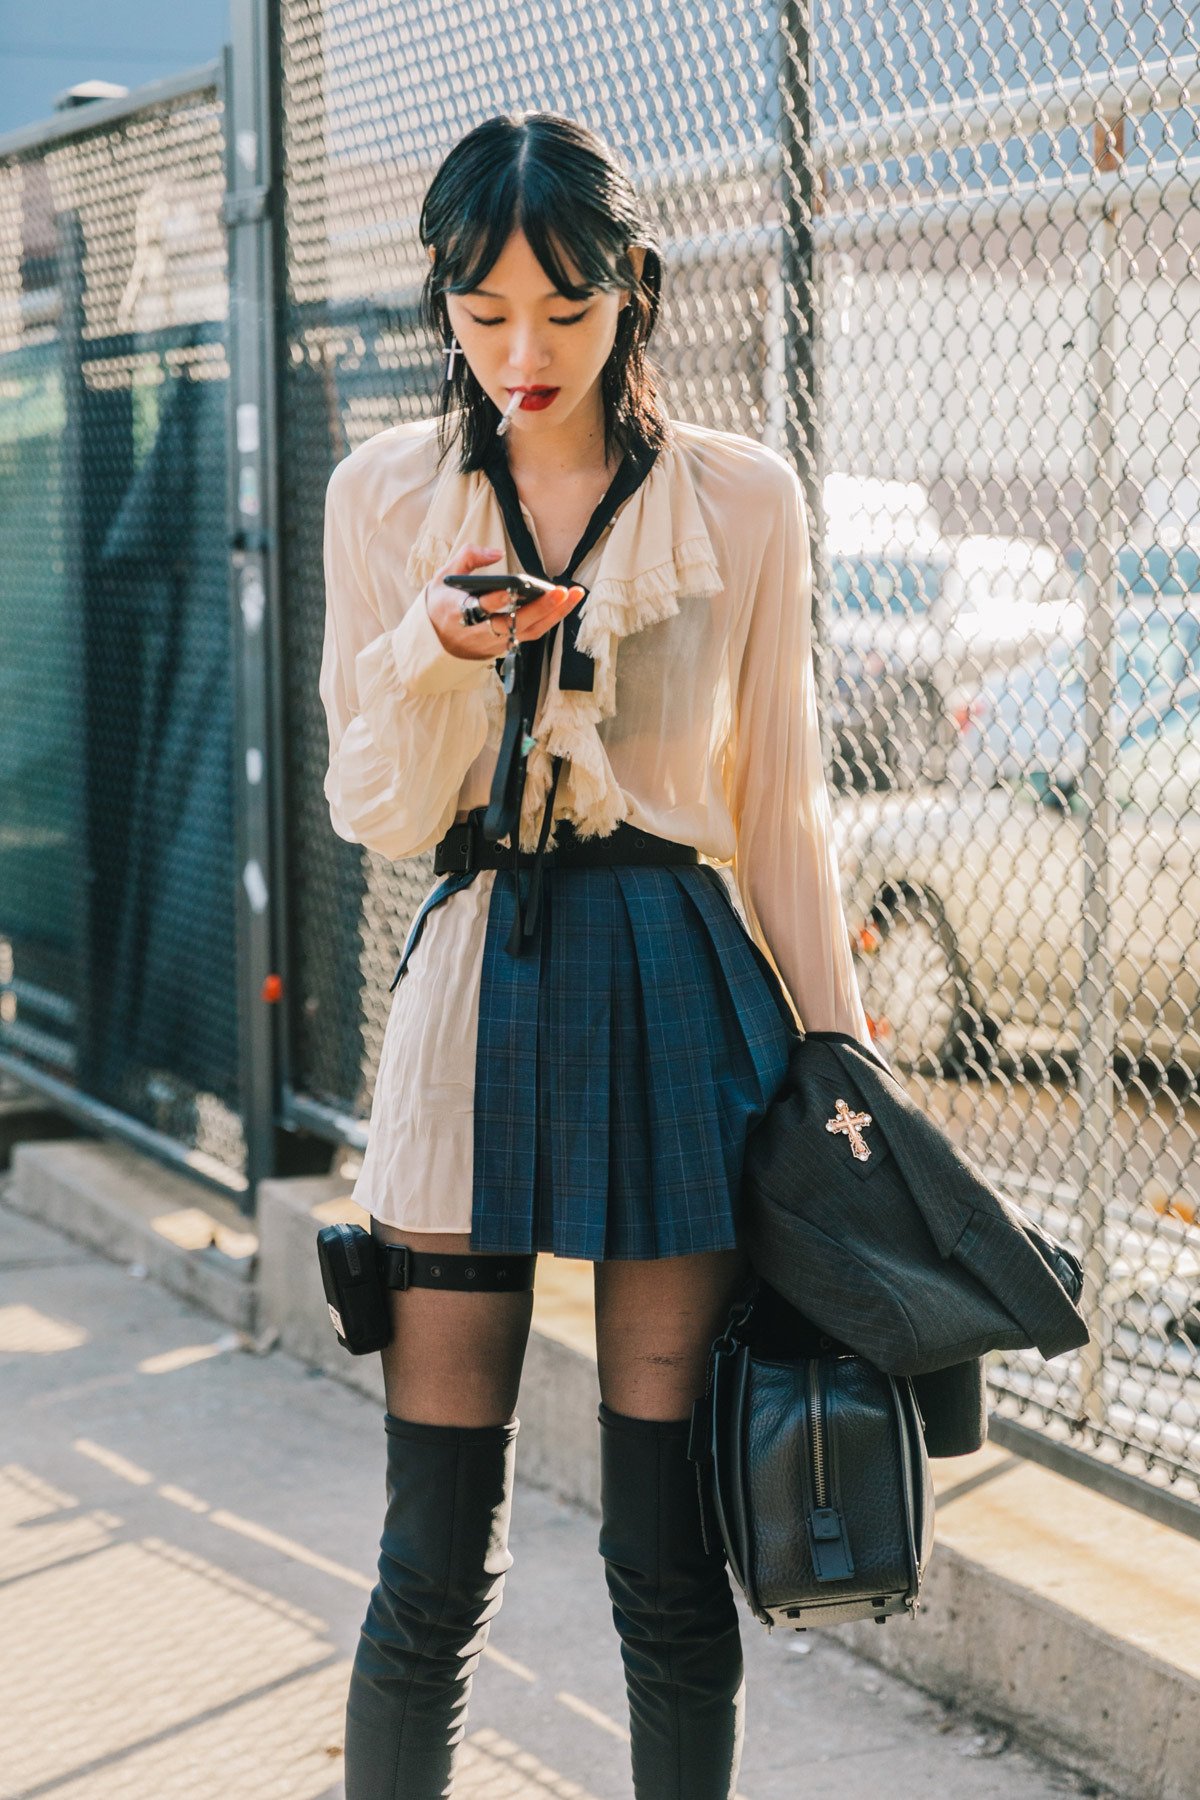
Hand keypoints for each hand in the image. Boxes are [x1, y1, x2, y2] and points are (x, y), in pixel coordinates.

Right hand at [426, 545, 583, 661]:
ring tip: (574, 595)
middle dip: (538, 609)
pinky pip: (531, 634)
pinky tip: (565, 604)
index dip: (496, 600)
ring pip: (528, 631)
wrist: (436, 640)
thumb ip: (468, 557)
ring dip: (554, 615)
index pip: (480, 608)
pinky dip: (550, 620)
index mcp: (458, 611)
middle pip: (513, 623)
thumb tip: (497, 552)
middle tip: (560, 592)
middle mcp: (478, 631)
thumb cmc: (443, 603)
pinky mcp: (504, 646)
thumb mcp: (444, 576)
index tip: (511, 590)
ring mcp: (493, 641)